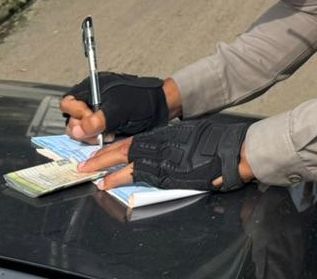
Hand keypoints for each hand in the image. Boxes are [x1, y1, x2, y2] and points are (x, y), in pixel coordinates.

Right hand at [60, 72, 170, 139]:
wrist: (160, 107)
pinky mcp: (103, 125)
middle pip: (72, 119)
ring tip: (109, 133)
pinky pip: (93, 135)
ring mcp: (97, 114)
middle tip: (99, 132)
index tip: (90, 119)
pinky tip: (111, 136)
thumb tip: (79, 129)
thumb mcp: (119, 109)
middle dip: (84, 129)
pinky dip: (99, 138)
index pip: (69, 103)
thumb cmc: (143, 100)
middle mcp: (92, 101)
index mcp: (92, 89)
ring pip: (81, 130)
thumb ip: (98, 119)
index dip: (77, 113)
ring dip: (92, 136)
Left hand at [79, 117, 254, 192]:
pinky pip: (138, 176)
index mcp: (165, 134)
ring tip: (91, 175)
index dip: (114, 146)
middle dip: (102, 157)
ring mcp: (163, 158)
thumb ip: (172, 142)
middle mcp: (161, 144)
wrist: (231, 150)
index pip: (133, 140)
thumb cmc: (215, 142)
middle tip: (85, 164)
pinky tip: (109, 183)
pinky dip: (120, 178)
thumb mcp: (189, 136)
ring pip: (127, 162)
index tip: (99, 151)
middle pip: (125, 149)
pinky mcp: (168, 173)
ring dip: (106, 169)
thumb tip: (161, 148)